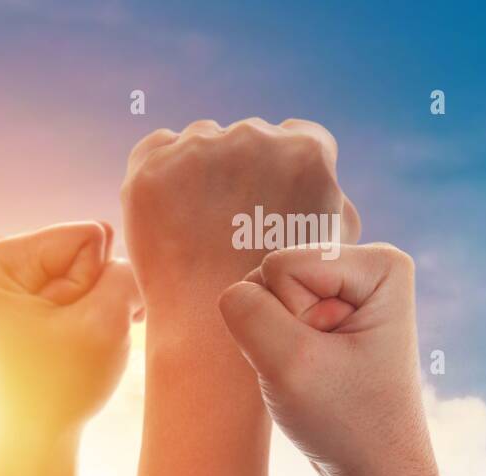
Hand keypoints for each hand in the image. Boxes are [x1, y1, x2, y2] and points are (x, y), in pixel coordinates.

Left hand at [0, 221, 141, 430]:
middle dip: (97, 291)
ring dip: (102, 304)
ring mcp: (21, 277)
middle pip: (91, 247)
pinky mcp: (38, 295)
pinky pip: (89, 285)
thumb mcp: (104, 320)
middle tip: (77, 336)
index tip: (69, 325)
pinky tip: (84, 340)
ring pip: (96, 268)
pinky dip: (98, 312)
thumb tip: (132, 256)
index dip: (94, 282)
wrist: (37, 436)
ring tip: (79, 342)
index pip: (88, 235)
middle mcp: (3, 258)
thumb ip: (126, 271)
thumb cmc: (60, 385)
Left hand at [121, 118, 360, 331]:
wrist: (209, 327)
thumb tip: (325, 176)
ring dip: (199, 167)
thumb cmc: (279, 295)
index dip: (283, 170)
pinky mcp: (151, 168)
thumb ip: (334, 199)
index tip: (268, 199)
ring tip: (196, 221)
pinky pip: (155, 149)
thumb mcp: (330, 245)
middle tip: (228, 219)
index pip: (298, 137)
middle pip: (247, 137)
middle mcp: (253, 139)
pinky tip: (169, 210)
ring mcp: (198, 150)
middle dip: (241, 168)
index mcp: (306, 151)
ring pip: (200, 140)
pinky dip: (160, 172)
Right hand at [218, 243, 424, 475]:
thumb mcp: (289, 363)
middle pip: (271, 274)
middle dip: (279, 328)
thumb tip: (230, 292)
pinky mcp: (322, 312)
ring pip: (261, 294)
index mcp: (380, 264)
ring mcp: (342, 289)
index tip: (328, 357)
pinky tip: (304, 370)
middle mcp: (364, 266)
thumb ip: (246, 312)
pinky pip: (265, 314)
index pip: (281, 266)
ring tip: (313, 371)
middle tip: (317, 368)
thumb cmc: (345, 420)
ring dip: (273, 341)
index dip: (290, 319)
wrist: (371, 469)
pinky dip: (272, 348)